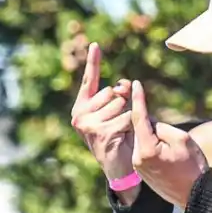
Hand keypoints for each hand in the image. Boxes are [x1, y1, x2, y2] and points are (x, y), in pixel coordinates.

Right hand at [70, 43, 133, 179]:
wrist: (119, 168)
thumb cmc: (120, 139)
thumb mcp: (118, 113)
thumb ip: (120, 96)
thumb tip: (125, 83)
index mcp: (83, 107)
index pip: (90, 80)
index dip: (94, 62)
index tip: (96, 44)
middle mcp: (80, 113)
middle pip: (113, 92)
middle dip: (124, 104)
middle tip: (119, 124)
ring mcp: (88, 123)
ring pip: (121, 104)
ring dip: (128, 117)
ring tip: (121, 133)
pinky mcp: (100, 132)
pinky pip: (126, 117)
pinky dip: (131, 126)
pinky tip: (124, 138)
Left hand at [130, 80, 208, 206]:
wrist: (195, 195)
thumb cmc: (193, 166)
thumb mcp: (182, 139)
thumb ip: (162, 126)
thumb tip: (150, 122)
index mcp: (147, 148)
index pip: (139, 117)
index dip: (138, 99)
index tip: (135, 84)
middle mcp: (138, 157)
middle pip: (140, 129)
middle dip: (151, 124)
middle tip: (170, 134)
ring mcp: (138, 166)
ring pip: (142, 140)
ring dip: (153, 137)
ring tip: (172, 149)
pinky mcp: (142, 172)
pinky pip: (144, 152)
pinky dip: (153, 147)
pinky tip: (168, 156)